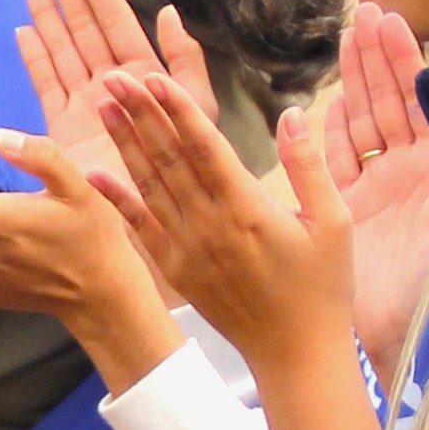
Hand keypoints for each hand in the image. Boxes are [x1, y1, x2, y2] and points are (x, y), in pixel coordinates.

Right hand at [16, 0, 218, 193]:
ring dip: (47, 14)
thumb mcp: (198, 113)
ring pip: (63, 49)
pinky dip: (35, 58)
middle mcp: (114, 87)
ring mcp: (87, 106)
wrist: (157, 225)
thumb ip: (184, 63)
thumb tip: (168, 11)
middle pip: (85, 28)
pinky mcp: (65, 130)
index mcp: (147, 78)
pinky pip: (47, 84)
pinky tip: (24, 30)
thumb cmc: (186, 174)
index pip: (116, 22)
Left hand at [96, 68, 347, 351]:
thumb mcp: (335, 222)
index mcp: (249, 208)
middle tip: (113, 75)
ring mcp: (187, 248)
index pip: (205, 146)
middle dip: (140, 112)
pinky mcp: (175, 270)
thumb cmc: (323, 288)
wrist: (295, 354)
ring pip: (149, 184)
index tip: (153, 76)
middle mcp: (210, 225)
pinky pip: (140, 227)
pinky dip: (116, 198)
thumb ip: (309, 165)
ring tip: (101, 105)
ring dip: (123, 142)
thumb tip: (292, 113)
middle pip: (169, 157)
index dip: (177, 108)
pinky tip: (93, 172)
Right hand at [321, 6, 428, 385]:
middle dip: (378, 57)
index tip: (394, 22)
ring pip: (364, 122)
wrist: (409, 333)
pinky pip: (337, 161)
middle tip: (366, 13)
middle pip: (391, 102)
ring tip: (348, 37)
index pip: (423, 100)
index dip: (407, 60)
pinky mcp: (347, 210)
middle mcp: (413, 174)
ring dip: (355, 80)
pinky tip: (329, 101)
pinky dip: (331, 129)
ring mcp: (380, 190)